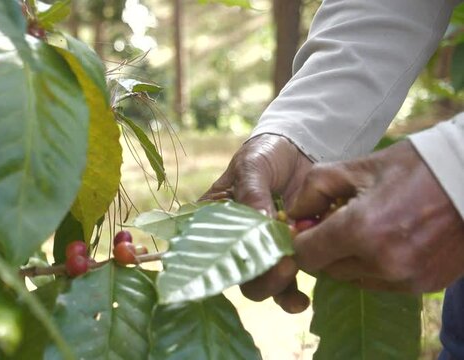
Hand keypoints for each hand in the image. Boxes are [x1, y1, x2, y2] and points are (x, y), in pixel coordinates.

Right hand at [201, 134, 312, 312]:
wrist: (299, 150)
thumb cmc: (264, 155)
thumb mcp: (252, 166)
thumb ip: (252, 192)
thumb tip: (259, 220)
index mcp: (214, 222)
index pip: (206, 251)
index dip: (220, 262)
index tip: (245, 255)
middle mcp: (234, 243)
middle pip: (237, 273)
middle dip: (259, 277)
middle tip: (283, 264)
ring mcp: (261, 251)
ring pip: (261, 284)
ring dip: (277, 288)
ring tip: (294, 272)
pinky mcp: (288, 256)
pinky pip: (287, 283)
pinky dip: (294, 294)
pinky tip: (303, 298)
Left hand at [288, 141, 463, 292]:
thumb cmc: (413, 167)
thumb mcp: (355, 168)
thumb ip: (313, 191)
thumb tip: (292, 217)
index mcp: (360, 230)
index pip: (306, 255)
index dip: (301, 240)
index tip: (307, 227)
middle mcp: (382, 262)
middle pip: (328, 269)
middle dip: (326, 247)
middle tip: (339, 221)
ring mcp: (405, 278)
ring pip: (353, 278)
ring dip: (351, 258)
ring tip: (368, 227)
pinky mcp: (424, 285)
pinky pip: (381, 283)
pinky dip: (377, 266)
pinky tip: (390, 238)